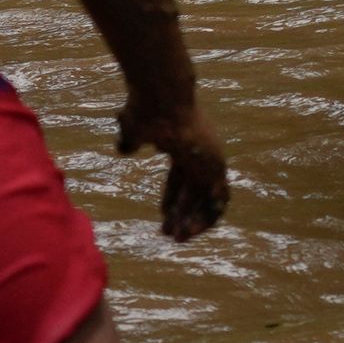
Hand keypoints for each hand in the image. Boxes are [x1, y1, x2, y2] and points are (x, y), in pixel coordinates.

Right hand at [118, 89, 231, 240]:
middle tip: (169, 235)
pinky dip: (207, 218)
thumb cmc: (145, 112)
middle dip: (182, 214)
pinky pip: (219, 201)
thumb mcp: (134, 129)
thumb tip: (124, 148)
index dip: (172, 199)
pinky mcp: (216, 167)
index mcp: (184, 143)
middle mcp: (201, 153)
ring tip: (177, 238)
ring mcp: (211, 160)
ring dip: (194, 220)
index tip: (163, 217)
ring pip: (209, 199)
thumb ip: (130, 141)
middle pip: (195, 190)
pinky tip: (189, 231)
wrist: (162, 104)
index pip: (181, 178)